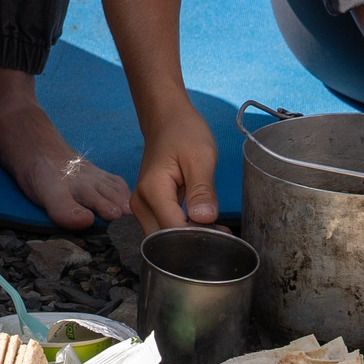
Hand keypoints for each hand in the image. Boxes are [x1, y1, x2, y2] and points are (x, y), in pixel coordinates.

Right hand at [131, 104, 219, 232]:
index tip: (224, 236)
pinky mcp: (147, 207)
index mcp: (152, 190)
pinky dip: (183, 231)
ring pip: (163, 238)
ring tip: (217, 232)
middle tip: (223, 238)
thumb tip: (205, 219)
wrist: (166, 119)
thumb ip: (202, 190)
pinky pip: (164, 228)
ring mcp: (141, 206)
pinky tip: (204, 226)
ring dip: (189, 240)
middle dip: (193, 244)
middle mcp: (140, 203)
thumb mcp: (201, 157)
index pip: (173, 230)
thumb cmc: (184, 133)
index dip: (198, 238)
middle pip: (164, 240)